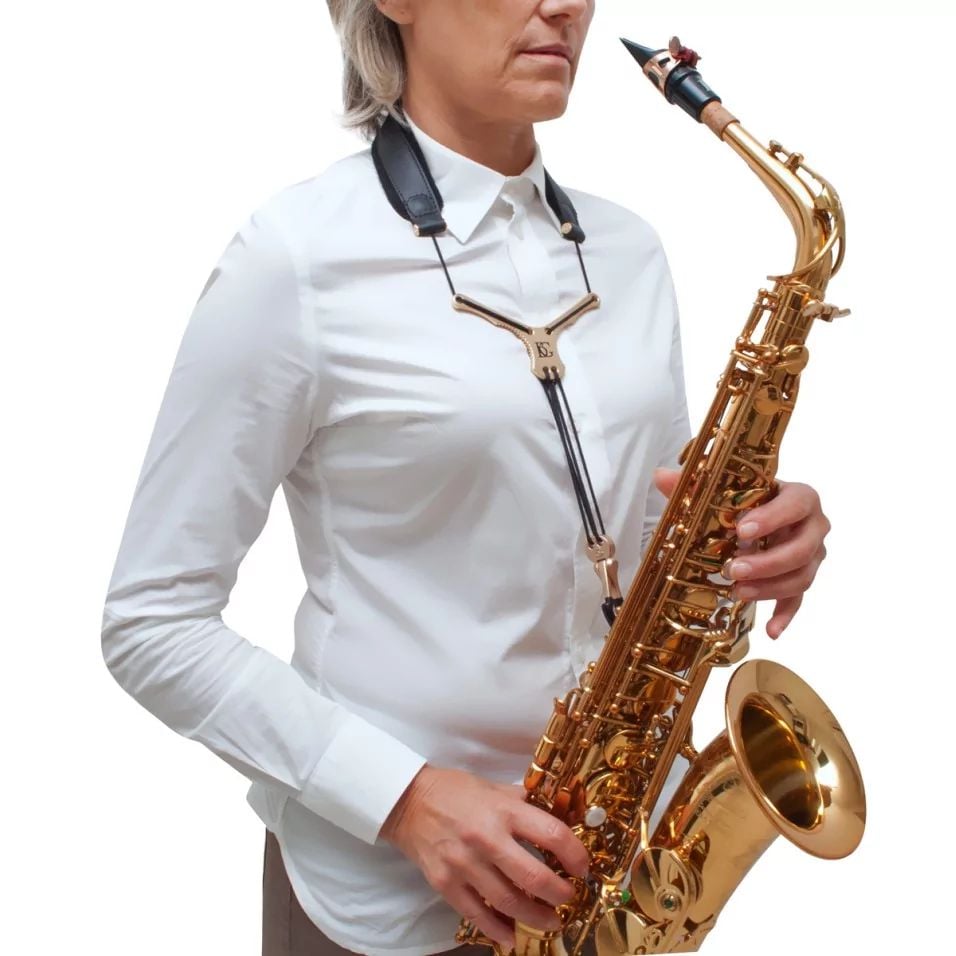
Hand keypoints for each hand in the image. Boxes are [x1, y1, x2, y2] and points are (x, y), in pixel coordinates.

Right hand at [380, 765, 588, 951]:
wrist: (408, 801)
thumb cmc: (454, 791)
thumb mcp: (493, 787)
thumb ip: (523, 803)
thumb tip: (556, 815)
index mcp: (503, 810)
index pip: (551, 835)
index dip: (574, 855)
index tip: (582, 867)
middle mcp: (486, 838)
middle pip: (534, 877)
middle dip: (559, 893)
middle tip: (568, 898)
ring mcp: (464, 864)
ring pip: (508, 902)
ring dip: (535, 917)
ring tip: (549, 921)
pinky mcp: (445, 883)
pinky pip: (477, 914)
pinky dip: (497, 930)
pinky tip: (511, 935)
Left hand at [653, 469, 830, 638]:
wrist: (764, 514)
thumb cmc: (748, 500)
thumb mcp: (727, 490)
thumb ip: (697, 485)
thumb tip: (661, 477)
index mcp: (801, 497)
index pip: (796, 504)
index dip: (773, 518)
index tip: (741, 530)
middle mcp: (814, 526)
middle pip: (802, 549)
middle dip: (767, 562)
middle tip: (733, 569)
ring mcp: (813, 555)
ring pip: (802, 577)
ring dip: (770, 588)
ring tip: (737, 592)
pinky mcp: (803, 577)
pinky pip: (798, 599)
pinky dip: (785, 615)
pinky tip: (771, 630)